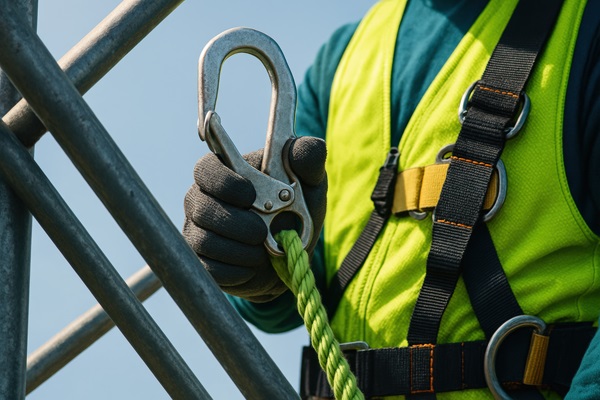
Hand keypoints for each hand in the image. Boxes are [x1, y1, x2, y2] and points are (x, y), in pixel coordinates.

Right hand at [183, 136, 326, 302]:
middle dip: (238, 223)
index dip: (224, 182)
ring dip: (241, 249)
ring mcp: (197, 231)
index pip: (205, 168)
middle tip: (262, 231)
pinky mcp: (202, 262)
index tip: (251, 195)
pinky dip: (237, 270)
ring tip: (263, 249)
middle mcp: (202, 199)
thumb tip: (300, 149)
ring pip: (205, 241)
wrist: (290, 254)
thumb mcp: (309, 181)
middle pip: (203, 208)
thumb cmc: (295, 209)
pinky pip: (210, 268)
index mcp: (223, 173)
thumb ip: (307, 159)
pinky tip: (253, 264)